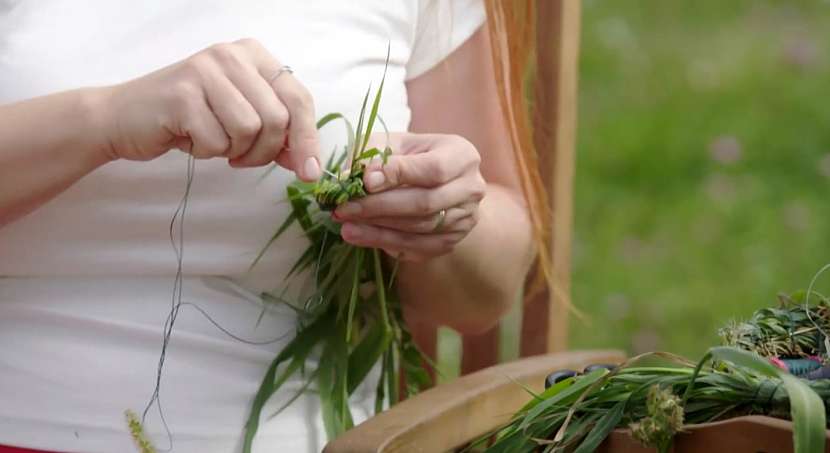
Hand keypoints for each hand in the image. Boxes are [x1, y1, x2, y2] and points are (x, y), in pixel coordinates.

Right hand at [100, 38, 320, 179]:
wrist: (122, 118)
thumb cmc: (188, 119)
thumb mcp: (240, 120)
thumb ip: (278, 136)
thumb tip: (309, 165)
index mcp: (252, 55)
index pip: (299, 98)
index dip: (307, 139)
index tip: (309, 172)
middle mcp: (231, 55)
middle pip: (278, 118)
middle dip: (265, 151)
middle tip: (242, 158)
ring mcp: (205, 71)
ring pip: (251, 130)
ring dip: (235, 151)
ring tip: (214, 144)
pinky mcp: (182, 95)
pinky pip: (218, 142)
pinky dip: (207, 152)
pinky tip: (190, 139)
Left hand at [333, 133, 485, 261]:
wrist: (439, 183)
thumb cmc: (412, 157)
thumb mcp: (395, 144)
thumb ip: (375, 155)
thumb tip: (353, 176)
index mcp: (462, 156)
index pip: (433, 169)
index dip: (398, 175)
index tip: (364, 182)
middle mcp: (471, 189)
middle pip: (424, 203)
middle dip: (379, 207)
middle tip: (344, 208)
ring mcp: (464, 219)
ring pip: (418, 229)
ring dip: (378, 228)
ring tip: (345, 223)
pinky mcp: (451, 241)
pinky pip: (416, 247)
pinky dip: (384, 242)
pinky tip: (359, 236)